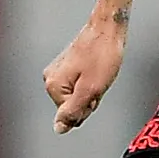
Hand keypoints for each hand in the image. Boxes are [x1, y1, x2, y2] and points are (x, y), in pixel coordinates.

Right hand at [44, 16, 126, 133]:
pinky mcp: (66, 66)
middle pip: (71, 106)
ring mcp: (57, 71)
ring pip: (76, 96)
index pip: (71, 115)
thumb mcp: (90, 90)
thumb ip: (73, 112)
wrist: (107, 29)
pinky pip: (78, 85)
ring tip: (97, 74)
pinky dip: (90, 82)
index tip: (94, 90)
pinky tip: (95, 70)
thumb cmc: (102, 55)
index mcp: (54, 86)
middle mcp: (50, 79)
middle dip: (88, 99)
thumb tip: (59, 128)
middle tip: (97, 82)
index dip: (88, 106)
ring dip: (90, 90)